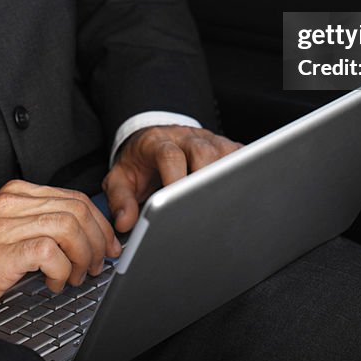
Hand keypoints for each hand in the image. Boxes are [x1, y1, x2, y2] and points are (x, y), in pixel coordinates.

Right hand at [0, 179, 120, 322]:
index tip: (108, 243)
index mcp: (16, 193)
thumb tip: (82, 235)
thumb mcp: (4, 228)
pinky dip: (62, 270)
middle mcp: (11, 202)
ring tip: (77, 276)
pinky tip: (55, 283)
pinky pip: (49, 252)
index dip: (99, 222)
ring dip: (83, 256)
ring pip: (68, 227)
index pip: (74, 197)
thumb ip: (37, 222)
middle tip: (98, 264)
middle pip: (77, 209)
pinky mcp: (0, 252)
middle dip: (98, 239)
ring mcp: (4, 225)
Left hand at [102, 125, 242, 233]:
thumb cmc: (138, 164)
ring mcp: (207, 139)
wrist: (150, 142)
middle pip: (202, 150)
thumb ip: (120, 199)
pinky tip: (237, 191)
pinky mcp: (223, 146)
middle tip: (202, 205)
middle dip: (205, 178)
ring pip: (224, 152)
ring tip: (220, 204)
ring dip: (224, 177)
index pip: (169, 154)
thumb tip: (125, 222)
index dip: (175, 177)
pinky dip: (241, 171)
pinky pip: (239, 155)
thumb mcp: (120, 179)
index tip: (174, 203)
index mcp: (157, 142)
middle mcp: (184, 137)